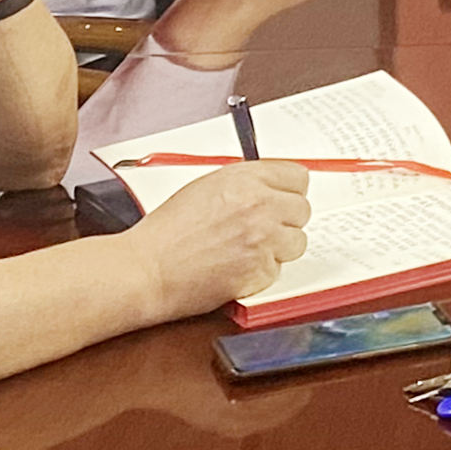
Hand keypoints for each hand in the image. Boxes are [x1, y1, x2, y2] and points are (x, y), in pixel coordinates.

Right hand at [131, 159, 310, 318]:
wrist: (148, 269)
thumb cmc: (167, 232)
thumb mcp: (206, 187)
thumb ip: (245, 184)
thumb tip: (273, 187)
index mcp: (245, 179)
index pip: (298, 177)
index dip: (289, 190)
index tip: (283, 199)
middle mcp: (259, 205)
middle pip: (302, 209)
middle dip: (285, 220)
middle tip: (262, 229)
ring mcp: (262, 239)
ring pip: (297, 241)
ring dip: (278, 247)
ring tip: (246, 250)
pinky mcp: (260, 270)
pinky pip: (279, 269)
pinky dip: (262, 272)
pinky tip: (237, 268)